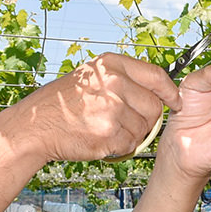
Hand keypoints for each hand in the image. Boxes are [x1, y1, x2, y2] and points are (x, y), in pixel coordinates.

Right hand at [12, 52, 180, 161]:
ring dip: (132, 134)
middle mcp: (113, 82)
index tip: (175, 101)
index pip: (156, 75)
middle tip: (128, 123)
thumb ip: (122, 78)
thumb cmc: (64, 104)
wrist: (35, 127)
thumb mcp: (91, 77)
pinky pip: (132, 144)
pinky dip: (122, 147)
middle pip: (154, 106)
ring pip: (144, 128)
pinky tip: (103, 139)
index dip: (170, 92)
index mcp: (111, 64)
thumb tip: (158, 89)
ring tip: (108, 129)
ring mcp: (111, 108)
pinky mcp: (108, 133)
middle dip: (148, 119)